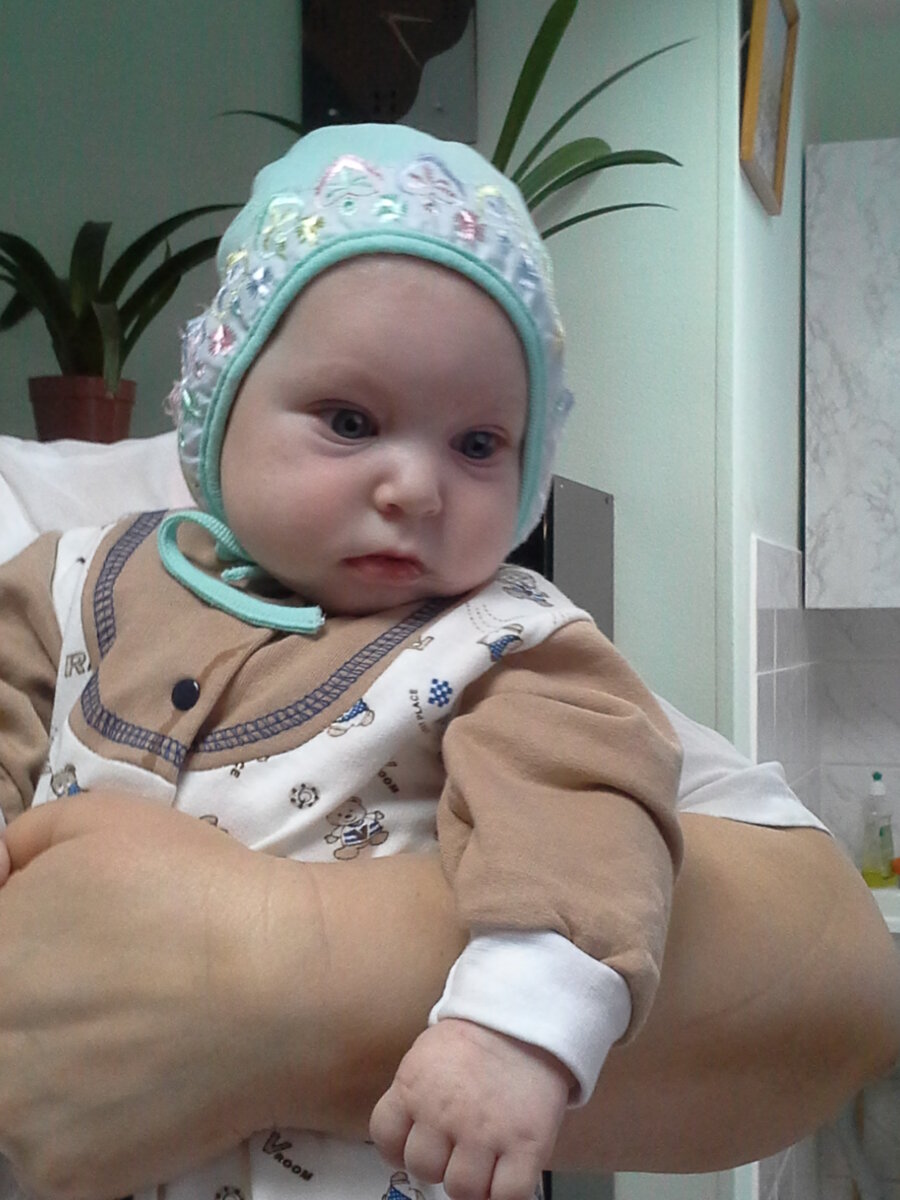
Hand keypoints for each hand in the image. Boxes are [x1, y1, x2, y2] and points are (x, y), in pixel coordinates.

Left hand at [0, 793, 307, 1199]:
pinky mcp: (59, 1176)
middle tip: (102, 988)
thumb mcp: (97, 820)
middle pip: (1, 1028)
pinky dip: (89, 1117)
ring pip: (15, 1092)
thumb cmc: (195, 889)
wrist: (286, 983)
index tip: (62, 951)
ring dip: (53, 1067)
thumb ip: (22, 846)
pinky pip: (53, 1143)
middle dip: (35, 1005)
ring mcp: (14, 1122)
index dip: (23, 951)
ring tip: (126, 1032)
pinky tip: (143, 1075)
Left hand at [369, 1019, 570, 1199]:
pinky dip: (506, 1193)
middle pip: (423, 1168)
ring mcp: (484, 1131)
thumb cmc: (480, 1037)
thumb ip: (414, 1094)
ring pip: (462, 1190)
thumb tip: (409, 1134)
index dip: (400, 1147)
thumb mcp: (429, 1055)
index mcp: (414, 1085)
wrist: (530, 1017)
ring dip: (473, 1180)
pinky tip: (508, 1173)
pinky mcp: (525, 1145)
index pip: (386, 1138)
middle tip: (458, 1147)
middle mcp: (443, 1112)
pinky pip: (507, 1196)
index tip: (417, 1144)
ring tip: (486, 1158)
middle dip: (440, 1161)